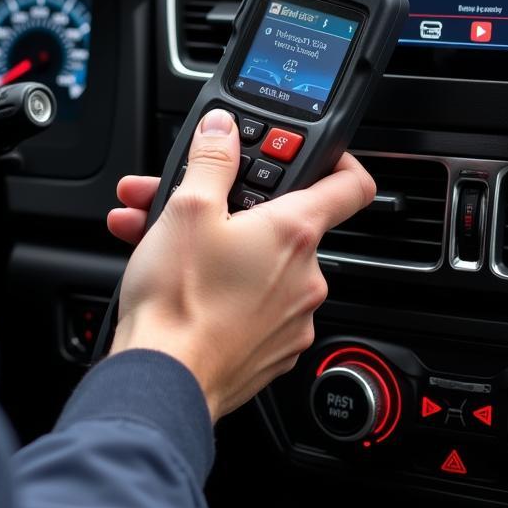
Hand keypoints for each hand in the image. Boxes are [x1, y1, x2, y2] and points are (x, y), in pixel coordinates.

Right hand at [107, 109, 374, 421]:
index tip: (310, 156)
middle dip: (227, 205)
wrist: (164, 379)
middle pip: (277, 224)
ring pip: (257, 264)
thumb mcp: (185, 209)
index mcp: (294, 233)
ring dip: (213, 246)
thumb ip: (211, 160)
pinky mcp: (271, 350)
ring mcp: (291, 318)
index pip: (350, 185)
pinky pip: (250, 303)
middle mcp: (306, 277)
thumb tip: (222, 129)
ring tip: (157, 241)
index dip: (335, 160)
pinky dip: (219, 287)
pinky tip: (178, 281)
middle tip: (184, 200)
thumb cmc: (178, 301)